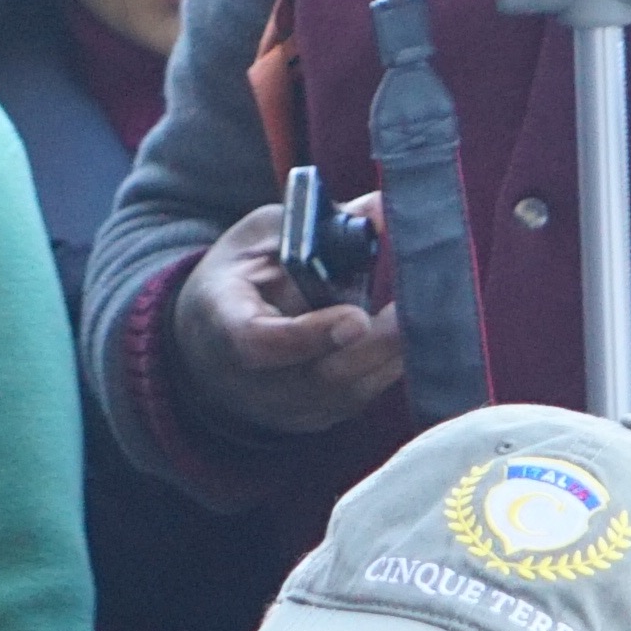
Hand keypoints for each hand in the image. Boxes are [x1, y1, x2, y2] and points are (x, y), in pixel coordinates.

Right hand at [166, 195, 405, 431]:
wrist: (207, 342)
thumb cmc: (238, 280)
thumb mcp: (259, 237)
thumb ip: (316, 224)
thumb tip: (382, 210)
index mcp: (220, 324)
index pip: (259, 344)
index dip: (309, 335)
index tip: (356, 317)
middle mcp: (248, 380)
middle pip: (318, 379)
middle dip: (375, 346)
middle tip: (416, 311)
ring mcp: (282, 409)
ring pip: (348, 394)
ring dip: (391, 356)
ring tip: (424, 316)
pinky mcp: (312, 420)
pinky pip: (359, 399)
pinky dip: (388, 368)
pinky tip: (408, 336)